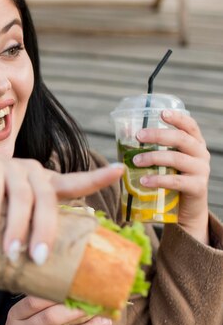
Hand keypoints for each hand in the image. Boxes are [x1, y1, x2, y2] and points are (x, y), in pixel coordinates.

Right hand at [0, 149, 123, 263]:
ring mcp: (8, 167)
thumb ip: (4, 245)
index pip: (73, 182)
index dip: (95, 178)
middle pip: (47, 198)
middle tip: (38, 259)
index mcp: (42, 185)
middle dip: (45, 230)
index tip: (118, 172)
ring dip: (18, 226)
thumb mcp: (0, 219)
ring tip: (12, 252)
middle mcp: (30, 172)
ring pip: (22, 196)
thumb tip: (6, 284)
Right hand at [0, 296, 111, 324]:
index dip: (57, 294)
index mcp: (15, 317)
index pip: (34, 301)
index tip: (78, 289)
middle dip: (76, 310)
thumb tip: (73, 291)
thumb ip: (39, 309)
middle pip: (50, 318)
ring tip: (106, 323)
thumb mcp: (20, 321)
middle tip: (97, 304)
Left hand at [134, 109, 209, 242]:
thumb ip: (150, 148)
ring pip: (177, 159)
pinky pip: (176, 181)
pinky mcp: (197, 188)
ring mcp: (201, 171)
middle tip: (138, 136)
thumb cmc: (170, 181)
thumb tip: (123, 131)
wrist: (185, 211)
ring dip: (154, 158)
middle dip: (158, 135)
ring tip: (135, 161)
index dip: (177, 118)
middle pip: (181, 139)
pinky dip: (158, 180)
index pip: (189, 126)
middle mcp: (200, 154)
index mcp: (194, 144)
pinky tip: (144, 181)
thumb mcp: (163, 162)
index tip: (161, 113)